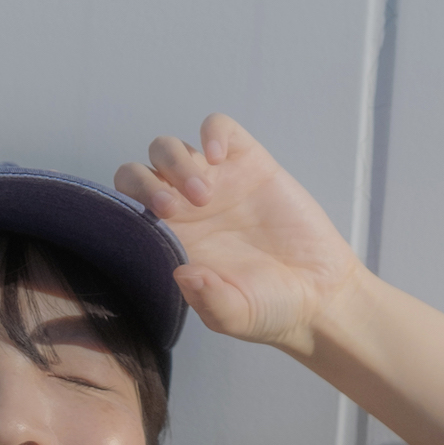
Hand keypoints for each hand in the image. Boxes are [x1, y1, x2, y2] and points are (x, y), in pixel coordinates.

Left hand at [114, 114, 359, 351]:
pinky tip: (220, 155)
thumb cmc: (270, 309)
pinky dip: (213, 132)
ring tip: (204, 195)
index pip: (124, 209)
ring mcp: (216, 182)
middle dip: (143, 183)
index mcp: (170, 241)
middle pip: (137, 173)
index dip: (126, 209)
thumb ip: (208, 301)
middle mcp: (185, 208)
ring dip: (175, 163)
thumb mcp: (235, 316)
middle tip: (172, 209)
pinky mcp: (250, 163)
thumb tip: (182, 272)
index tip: (155, 228)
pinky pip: (219, 129)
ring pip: (169, 148)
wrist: (319, 294)